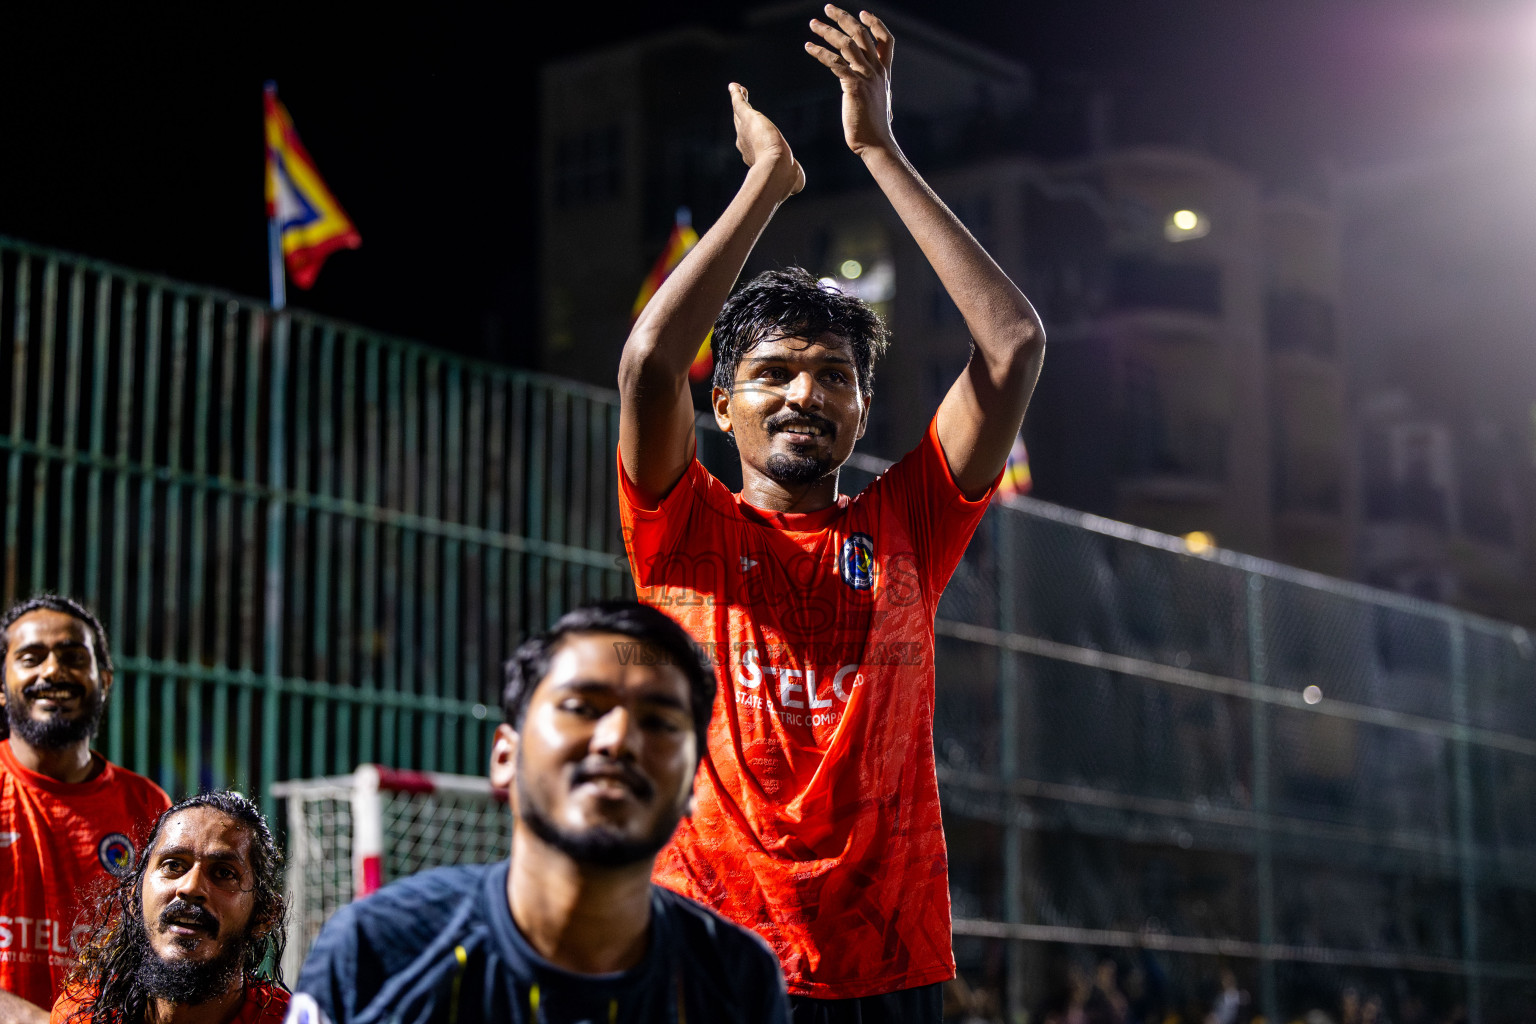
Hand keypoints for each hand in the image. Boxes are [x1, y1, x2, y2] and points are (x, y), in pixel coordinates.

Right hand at [730, 83, 804, 196]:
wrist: (775, 170)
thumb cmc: (784, 177)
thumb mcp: (793, 178)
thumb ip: (795, 180)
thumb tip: (799, 186)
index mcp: (753, 156)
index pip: (751, 144)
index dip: (752, 140)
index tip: (755, 137)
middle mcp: (744, 143)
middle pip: (741, 126)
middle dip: (740, 117)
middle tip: (740, 106)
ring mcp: (743, 129)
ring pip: (739, 112)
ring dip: (738, 101)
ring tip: (738, 90)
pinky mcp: (746, 117)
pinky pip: (739, 103)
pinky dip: (736, 94)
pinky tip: (734, 86)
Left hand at [806, 5, 895, 156]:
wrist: (876, 144)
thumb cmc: (875, 129)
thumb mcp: (880, 103)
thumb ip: (876, 91)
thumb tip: (875, 92)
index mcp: (884, 73)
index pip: (885, 40)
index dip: (875, 24)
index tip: (862, 13)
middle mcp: (877, 71)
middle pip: (862, 34)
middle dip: (844, 18)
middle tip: (828, 8)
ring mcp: (866, 77)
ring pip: (846, 44)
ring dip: (827, 31)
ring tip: (812, 24)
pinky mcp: (854, 86)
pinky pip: (835, 62)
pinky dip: (820, 53)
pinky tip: (808, 47)